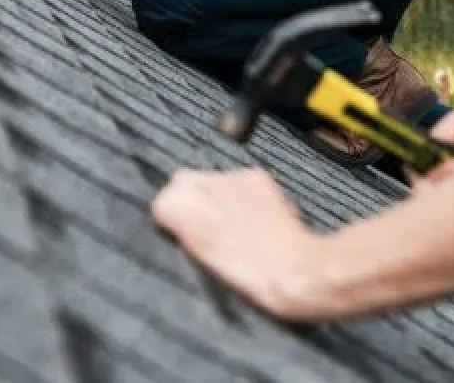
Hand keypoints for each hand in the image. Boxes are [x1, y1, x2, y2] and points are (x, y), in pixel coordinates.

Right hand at [151, 168, 326, 319]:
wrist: (292, 270)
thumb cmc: (246, 277)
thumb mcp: (200, 261)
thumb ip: (183, 232)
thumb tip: (178, 221)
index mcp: (182, 209)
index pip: (161, 200)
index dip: (171, 218)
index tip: (180, 232)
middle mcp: (203, 184)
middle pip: (183, 181)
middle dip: (190, 199)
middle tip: (204, 226)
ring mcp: (232, 177)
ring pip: (212, 178)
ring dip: (217, 196)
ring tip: (233, 225)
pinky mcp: (256, 175)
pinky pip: (238, 180)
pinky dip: (241, 194)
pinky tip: (251, 217)